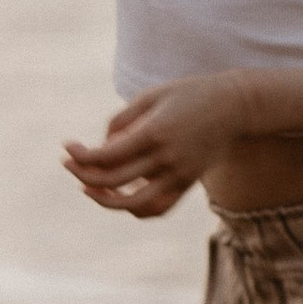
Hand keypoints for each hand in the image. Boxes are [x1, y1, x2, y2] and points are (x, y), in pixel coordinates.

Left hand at [63, 76, 250, 216]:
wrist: (234, 105)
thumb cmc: (188, 94)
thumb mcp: (151, 95)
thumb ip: (121, 120)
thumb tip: (102, 146)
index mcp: (154, 132)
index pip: (106, 156)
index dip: (80, 156)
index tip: (68, 147)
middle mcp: (166, 158)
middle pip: (113, 181)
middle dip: (83, 174)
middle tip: (68, 164)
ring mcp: (179, 174)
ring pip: (133, 204)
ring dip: (105, 201)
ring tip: (89, 189)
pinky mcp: (188, 183)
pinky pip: (157, 208)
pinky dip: (135, 209)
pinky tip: (120, 196)